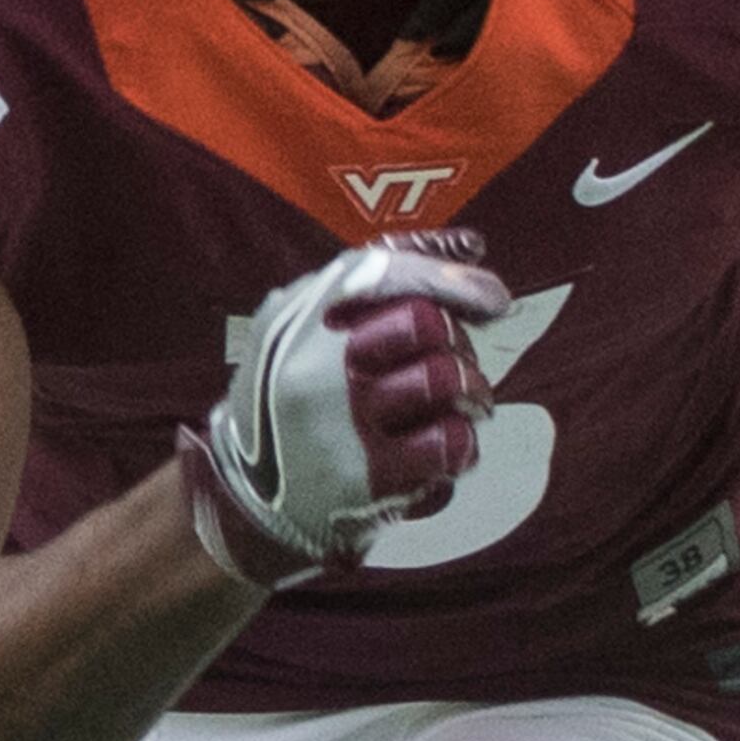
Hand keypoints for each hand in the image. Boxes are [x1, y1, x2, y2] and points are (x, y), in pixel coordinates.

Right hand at [181, 235, 504, 587]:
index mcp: (306, 314)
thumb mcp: (306, 321)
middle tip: (457, 361)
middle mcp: (322, 362)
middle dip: (458, 340)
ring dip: (472, 391)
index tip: (492, 301)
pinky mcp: (370, 476)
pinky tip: (446, 447)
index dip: (454, 281)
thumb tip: (473, 246)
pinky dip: (462, 443)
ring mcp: (346, 420)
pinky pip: (450, 443)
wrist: (247, 494)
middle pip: (426, 323)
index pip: (391, 271)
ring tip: (466, 404)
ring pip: (445, 380)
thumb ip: (384, 272)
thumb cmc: (292, 393)